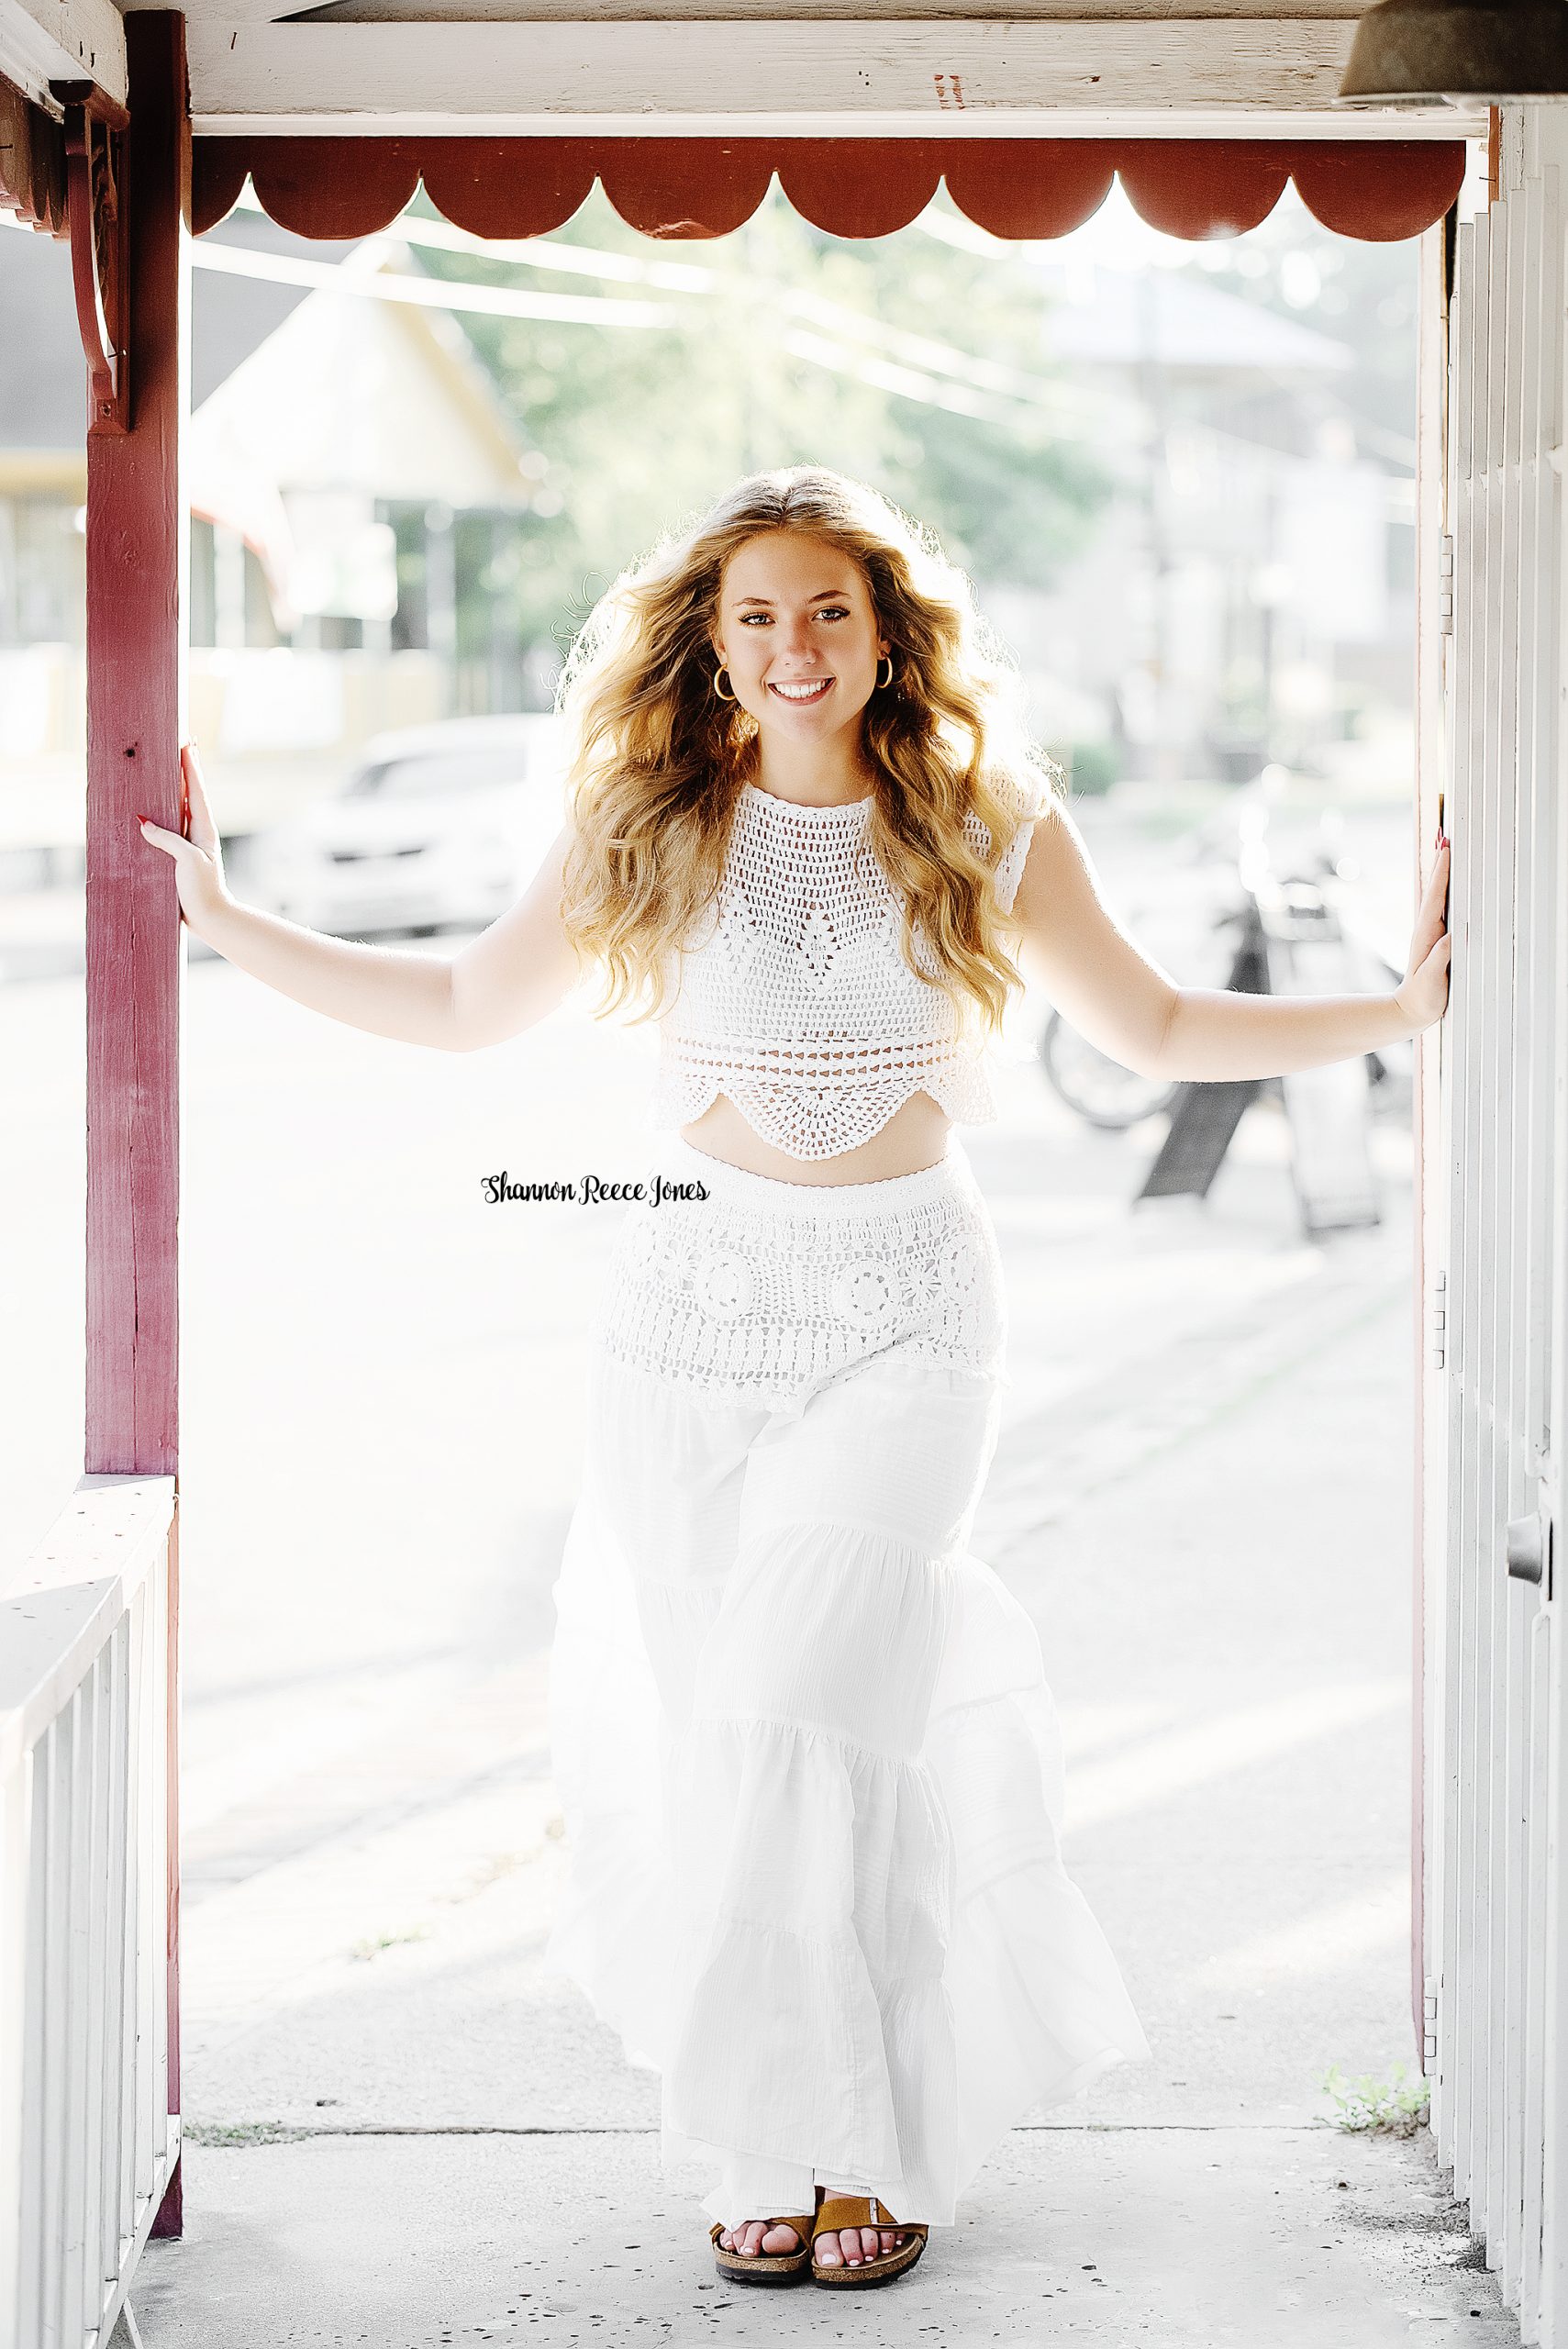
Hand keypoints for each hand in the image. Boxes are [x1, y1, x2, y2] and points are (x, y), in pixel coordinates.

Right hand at [137, 743, 229, 932]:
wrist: (211, 919)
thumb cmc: (203, 890)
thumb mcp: (187, 861)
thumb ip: (168, 840)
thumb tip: (144, 823)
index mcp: (204, 830)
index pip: (196, 792)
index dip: (190, 768)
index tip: (186, 744)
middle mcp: (198, 833)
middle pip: (189, 795)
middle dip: (185, 771)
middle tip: (182, 745)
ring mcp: (189, 844)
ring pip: (179, 809)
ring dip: (173, 789)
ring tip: (167, 769)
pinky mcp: (179, 857)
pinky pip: (167, 829)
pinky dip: (161, 814)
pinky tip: (152, 811)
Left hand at [1395, 836, 1450, 1033]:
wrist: (1409, 1012)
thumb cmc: (1422, 999)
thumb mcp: (1431, 980)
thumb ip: (1439, 960)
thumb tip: (1452, 937)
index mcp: (1427, 934)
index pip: (1436, 898)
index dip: (1442, 874)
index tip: (1446, 850)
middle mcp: (1429, 929)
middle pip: (1437, 891)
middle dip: (1442, 865)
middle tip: (1447, 838)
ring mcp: (1433, 934)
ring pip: (1442, 898)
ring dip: (1446, 875)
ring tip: (1450, 851)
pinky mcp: (1439, 941)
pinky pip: (1447, 910)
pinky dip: (1451, 893)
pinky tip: (1457, 885)